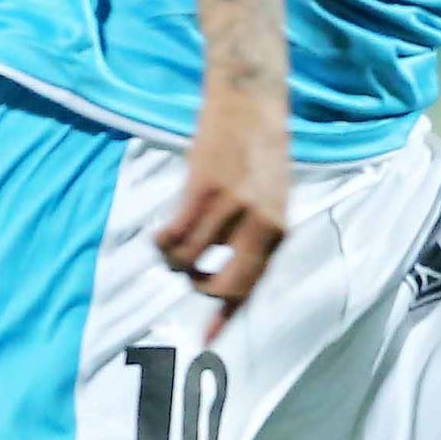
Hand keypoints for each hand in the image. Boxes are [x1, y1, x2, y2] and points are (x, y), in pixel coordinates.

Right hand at [158, 77, 289, 334]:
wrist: (250, 98)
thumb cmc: (260, 148)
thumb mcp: (273, 197)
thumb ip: (256, 235)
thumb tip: (227, 275)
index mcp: (278, 229)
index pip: (251, 287)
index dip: (225, 318)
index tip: (206, 341)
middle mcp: (259, 223)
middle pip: (219, 286)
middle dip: (199, 284)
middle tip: (192, 268)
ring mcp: (231, 207)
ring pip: (187, 260)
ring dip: (174, 258)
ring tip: (175, 238)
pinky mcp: (202, 188)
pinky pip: (172, 234)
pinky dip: (162, 239)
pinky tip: (163, 231)